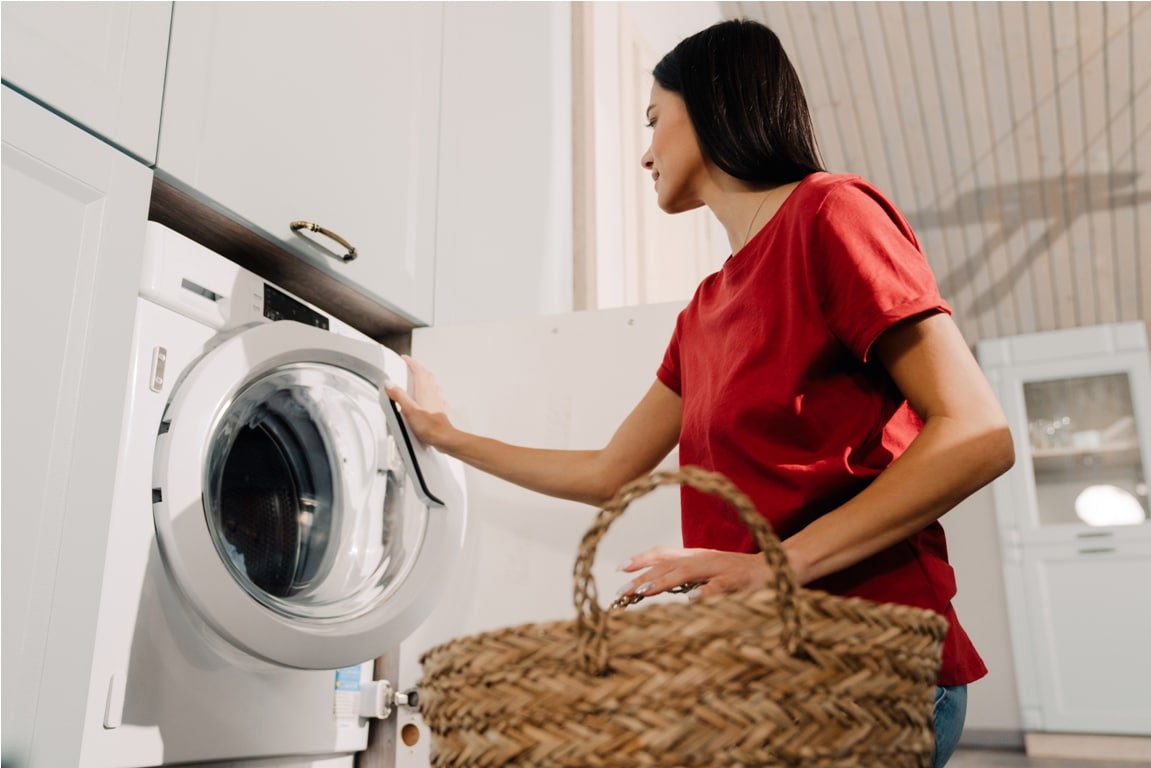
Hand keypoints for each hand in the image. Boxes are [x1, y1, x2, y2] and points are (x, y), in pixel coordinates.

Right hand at [384, 355, 452, 447]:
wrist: (444, 438)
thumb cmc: (430, 427)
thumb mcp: (409, 410)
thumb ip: (399, 396)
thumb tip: (389, 384)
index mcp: (425, 391)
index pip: (419, 370)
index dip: (411, 363)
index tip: (405, 358)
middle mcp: (433, 393)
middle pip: (427, 376)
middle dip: (418, 369)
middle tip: (411, 367)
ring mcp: (438, 402)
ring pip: (433, 385)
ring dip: (425, 379)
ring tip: (419, 379)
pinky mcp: (440, 411)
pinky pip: (436, 397)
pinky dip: (431, 393)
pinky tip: (430, 399)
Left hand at [617, 546, 771, 600]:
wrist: (775, 566)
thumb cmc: (736, 573)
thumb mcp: (706, 570)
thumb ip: (683, 575)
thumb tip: (652, 584)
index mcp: (696, 556)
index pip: (663, 553)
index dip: (641, 559)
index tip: (620, 568)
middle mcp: (704, 559)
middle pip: (668, 565)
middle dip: (643, 576)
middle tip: (622, 590)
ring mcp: (720, 569)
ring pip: (687, 572)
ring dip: (664, 581)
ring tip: (644, 591)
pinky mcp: (737, 580)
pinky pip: (719, 587)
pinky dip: (705, 592)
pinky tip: (691, 600)